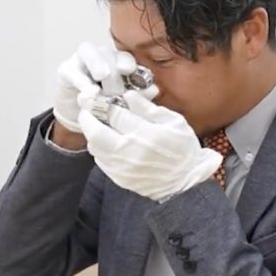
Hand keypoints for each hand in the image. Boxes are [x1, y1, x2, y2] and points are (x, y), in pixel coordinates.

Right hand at [53, 42, 155, 134]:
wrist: (78, 118)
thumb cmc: (104, 107)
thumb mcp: (122, 104)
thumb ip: (137, 96)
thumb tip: (154, 90)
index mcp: (118, 62)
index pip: (125, 57)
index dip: (128, 63)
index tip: (129, 72)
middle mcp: (101, 56)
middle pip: (108, 53)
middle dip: (113, 72)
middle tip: (115, 90)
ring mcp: (81, 60)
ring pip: (89, 52)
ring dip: (97, 65)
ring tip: (102, 78)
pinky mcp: (65, 70)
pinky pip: (73, 71)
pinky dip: (81, 81)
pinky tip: (87, 92)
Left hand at [76, 90, 221, 202]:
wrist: (187, 180)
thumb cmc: (183, 147)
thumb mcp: (173, 121)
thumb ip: (148, 108)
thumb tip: (127, 96)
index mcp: (145, 134)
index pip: (114, 114)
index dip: (103, 103)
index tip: (99, 97)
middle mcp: (130, 152)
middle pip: (96, 133)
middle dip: (88, 118)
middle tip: (88, 109)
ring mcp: (123, 168)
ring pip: (94, 148)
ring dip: (92, 133)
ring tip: (98, 124)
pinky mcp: (120, 179)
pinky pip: (101, 161)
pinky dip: (100, 148)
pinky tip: (108, 142)